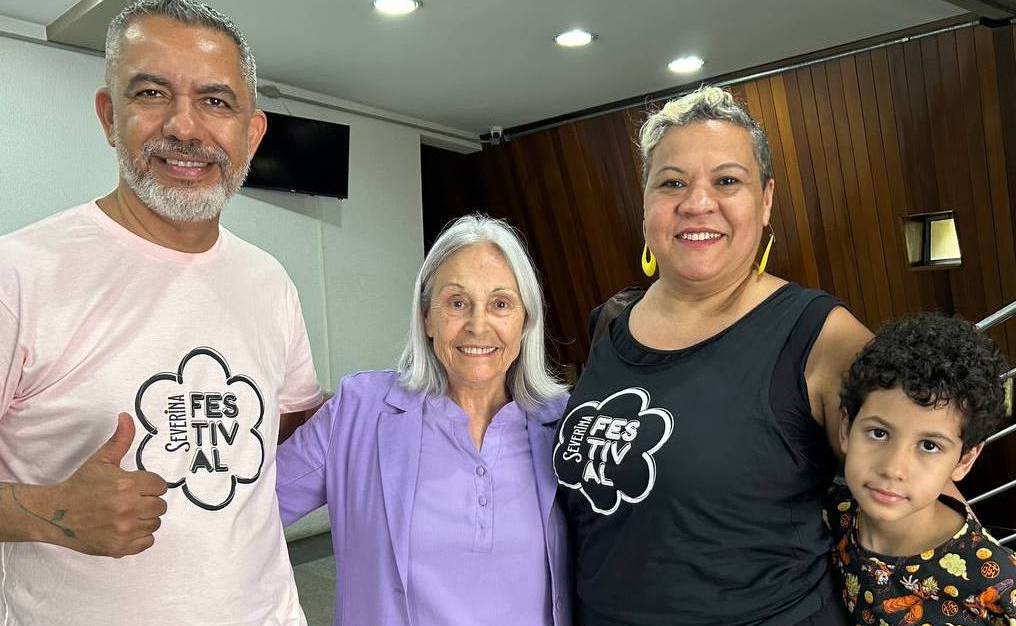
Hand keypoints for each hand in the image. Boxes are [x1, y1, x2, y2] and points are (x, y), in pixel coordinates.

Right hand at [51, 412, 167, 556]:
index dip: (150, 485)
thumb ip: (120, 439)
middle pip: (160, 506)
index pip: (160, 485)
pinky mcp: (119, 547)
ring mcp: (124, 530)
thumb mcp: (101, 460)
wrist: (56, 514)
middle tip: (132, 500)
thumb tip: (127, 417)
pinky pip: (147, 542)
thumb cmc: (81, 486)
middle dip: (149, 501)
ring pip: (155, 524)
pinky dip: (140, 537)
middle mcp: (128, 508)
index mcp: (127, 485)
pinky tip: (126, 528)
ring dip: (145, 519)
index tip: (138, 486)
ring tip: (128, 514)